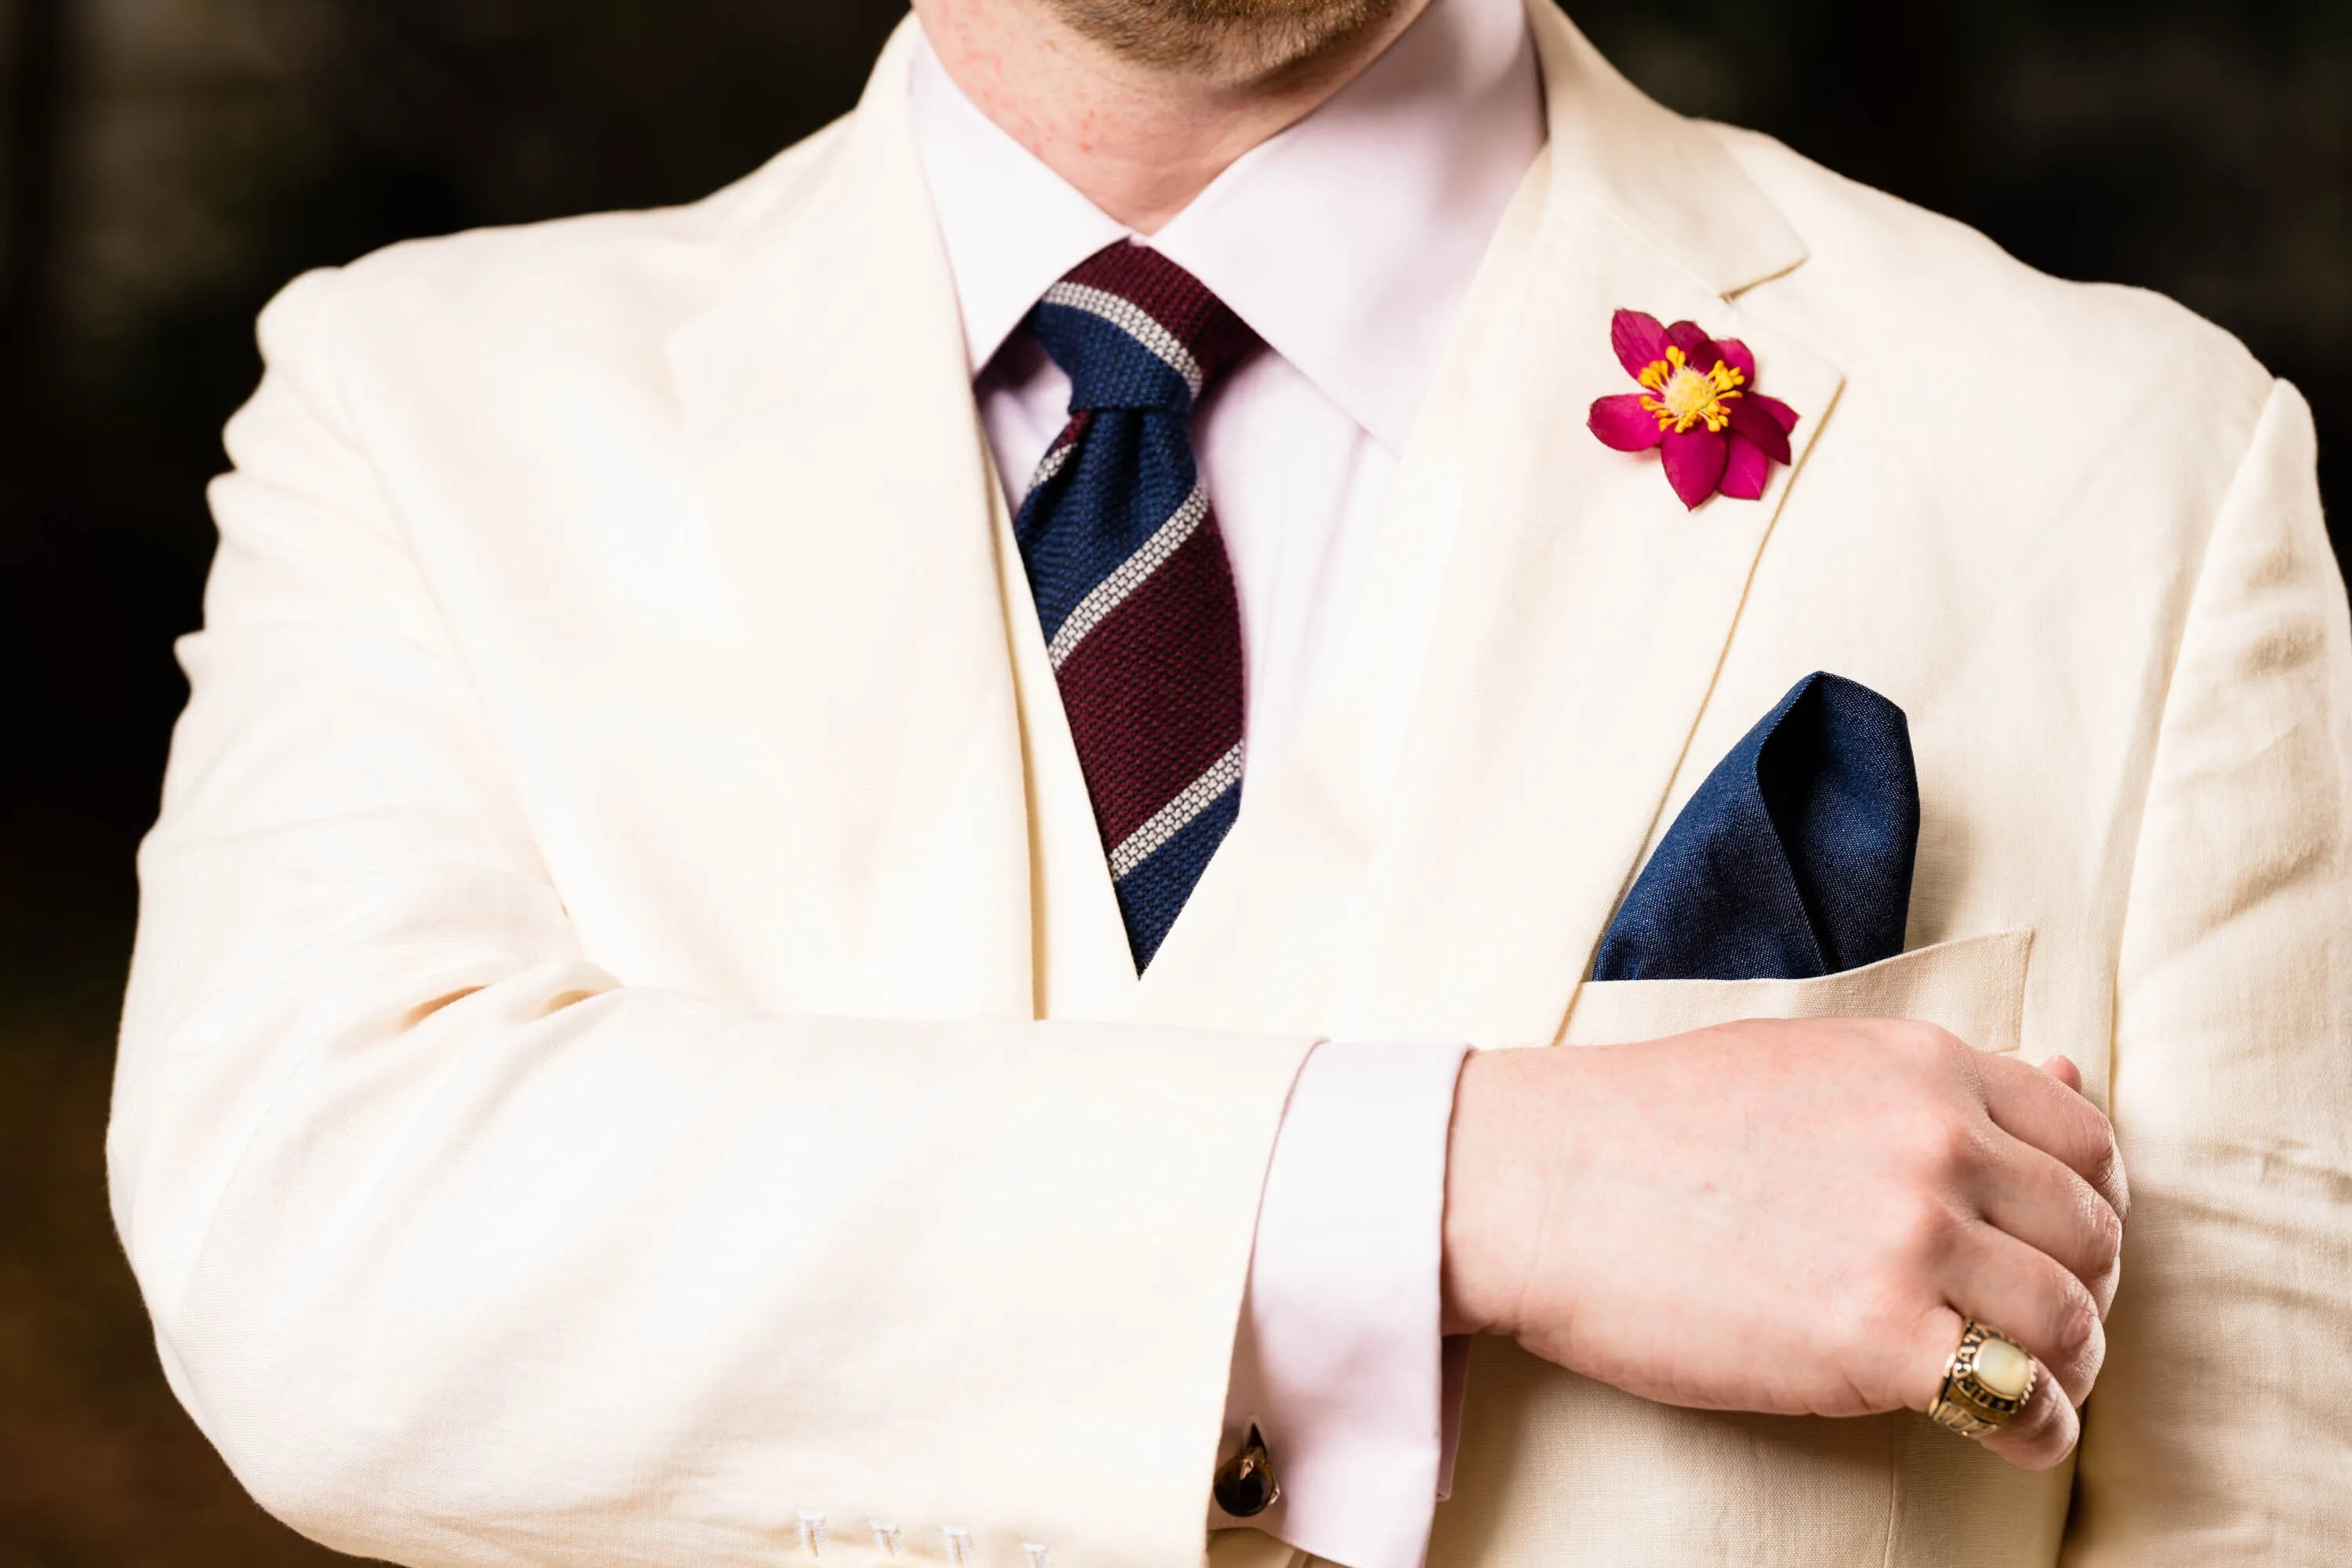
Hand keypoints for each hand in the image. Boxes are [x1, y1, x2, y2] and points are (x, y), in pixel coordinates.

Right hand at [1441, 1021, 2127, 1469]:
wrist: (1536, 1183)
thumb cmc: (1649, 1124)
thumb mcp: (1810, 1060)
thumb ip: (1937, 1080)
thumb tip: (2067, 1070)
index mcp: (1922, 1067)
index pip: (2089, 1141)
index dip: (2090, 1206)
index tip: (2054, 1245)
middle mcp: (1937, 1144)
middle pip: (2093, 1236)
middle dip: (2081, 1291)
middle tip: (2033, 1327)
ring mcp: (1912, 1241)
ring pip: (2072, 1322)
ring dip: (2064, 1367)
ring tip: (2016, 1384)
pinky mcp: (1876, 1339)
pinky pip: (2019, 1400)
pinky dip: (2033, 1430)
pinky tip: (1996, 1432)